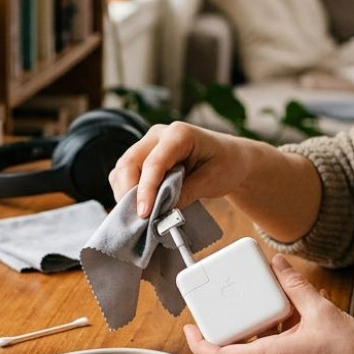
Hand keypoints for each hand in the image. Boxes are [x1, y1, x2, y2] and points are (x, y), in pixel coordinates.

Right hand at [108, 122, 258, 217]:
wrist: (231, 158)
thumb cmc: (226, 164)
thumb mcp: (212, 180)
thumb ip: (186, 193)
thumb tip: (162, 212)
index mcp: (179, 134)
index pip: (154, 163)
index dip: (146, 190)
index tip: (144, 214)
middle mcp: (158, 135)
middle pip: (130, 163)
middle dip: (129, 193)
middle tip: (139, 220)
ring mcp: (148, 144)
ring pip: (122, 169)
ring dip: (126, 194)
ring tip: (140, 216)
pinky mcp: (143, 157)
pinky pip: (124, 174)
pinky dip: (127, 192)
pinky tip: (139, 207)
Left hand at [184, 255, 353, 353]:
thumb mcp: (321, 312)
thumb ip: (295, 287)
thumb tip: (278, 266)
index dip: (198, 342)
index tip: (189, 325)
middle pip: (234, 348)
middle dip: (229, 322)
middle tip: (227, 298)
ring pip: (255, 346)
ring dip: (258, 323)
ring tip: (268, 296)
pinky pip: (272, 349)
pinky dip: (276, 329)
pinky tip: (295, 309)